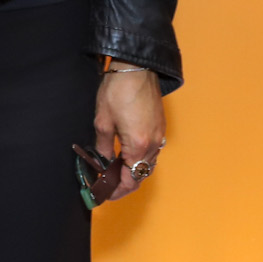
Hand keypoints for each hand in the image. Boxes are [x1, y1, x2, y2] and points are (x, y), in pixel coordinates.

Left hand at [93, 68, 165, 201]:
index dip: (116, 190)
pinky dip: (141, 159)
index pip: (130, 179)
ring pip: (148, 164)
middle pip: (141, 175)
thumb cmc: (118, 90)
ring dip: (134, 172)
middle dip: (125, 184)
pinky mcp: (161, 126)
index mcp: (138, 145)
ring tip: (116, 173)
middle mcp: (153, 143)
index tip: (105, 194)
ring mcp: (160, 135)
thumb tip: (102, 161)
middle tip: (108, 187)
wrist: (137, 67)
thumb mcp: (102, 121)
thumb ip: (103, 146)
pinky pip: (153, 151)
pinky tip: (128, 156)